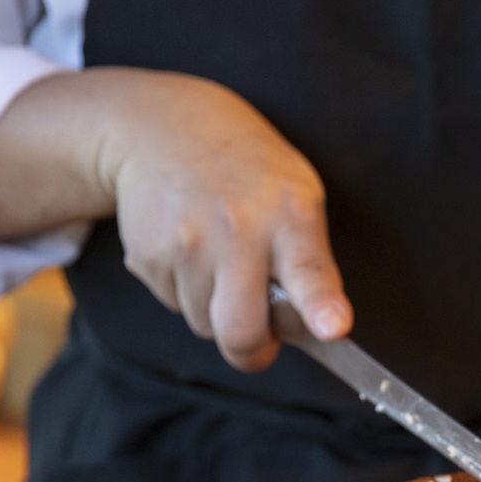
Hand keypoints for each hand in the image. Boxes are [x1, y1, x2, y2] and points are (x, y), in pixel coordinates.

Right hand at [0, 67, 350, 371]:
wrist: (164, 128)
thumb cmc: (250, 174)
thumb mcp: (298, 196)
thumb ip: (309, 263)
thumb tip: (313, 333)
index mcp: (291, 215)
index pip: (310, 271)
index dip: (321, 305)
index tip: (333, 328)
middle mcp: (238, 230)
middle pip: (241, 331)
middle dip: (252, 352)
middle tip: (260, 341)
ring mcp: (187, 244)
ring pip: (205, 324)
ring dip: (216, 311)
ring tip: (220, 259)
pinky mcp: (147, 256)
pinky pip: (174, 305)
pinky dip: (186, 292)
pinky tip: (190, 249)